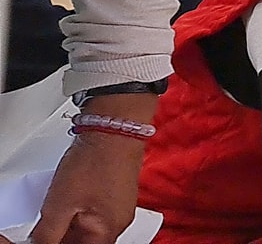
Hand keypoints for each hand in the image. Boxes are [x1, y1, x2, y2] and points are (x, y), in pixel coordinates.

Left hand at [32, 102, 149, 243]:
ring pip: (87, 226)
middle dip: (61, 236)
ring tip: (53, 209)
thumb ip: (47, 234)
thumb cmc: (96, 161)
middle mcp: (118, 221)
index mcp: (108, 230)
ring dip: (68, 223)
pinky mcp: (115, 191)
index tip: (44, 237)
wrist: (113, 128)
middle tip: (44, 225)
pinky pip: (92, 209)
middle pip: (84, 241)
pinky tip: (66, 198)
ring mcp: (118, 205)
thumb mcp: (59, 206)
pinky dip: (77, 209)